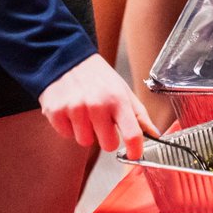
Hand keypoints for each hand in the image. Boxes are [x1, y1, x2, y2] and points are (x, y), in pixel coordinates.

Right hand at [39, 54, 157, 159]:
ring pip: (86, 142)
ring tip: (85, 112)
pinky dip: (69, 126)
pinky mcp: (56, 112)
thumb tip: (155, 134)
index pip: (132, 134)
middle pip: (108, 145)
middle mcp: (97, 104)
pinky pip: (67, 135)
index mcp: (117, 98)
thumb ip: (139, 114)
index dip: (135, 150)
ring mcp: (75, 108)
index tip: (134, 154)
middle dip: (106, 136)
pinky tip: (71, 109)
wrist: (68, 58)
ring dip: (86, 131)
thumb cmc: (98, 76)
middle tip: (102, 120)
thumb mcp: (122, 89)